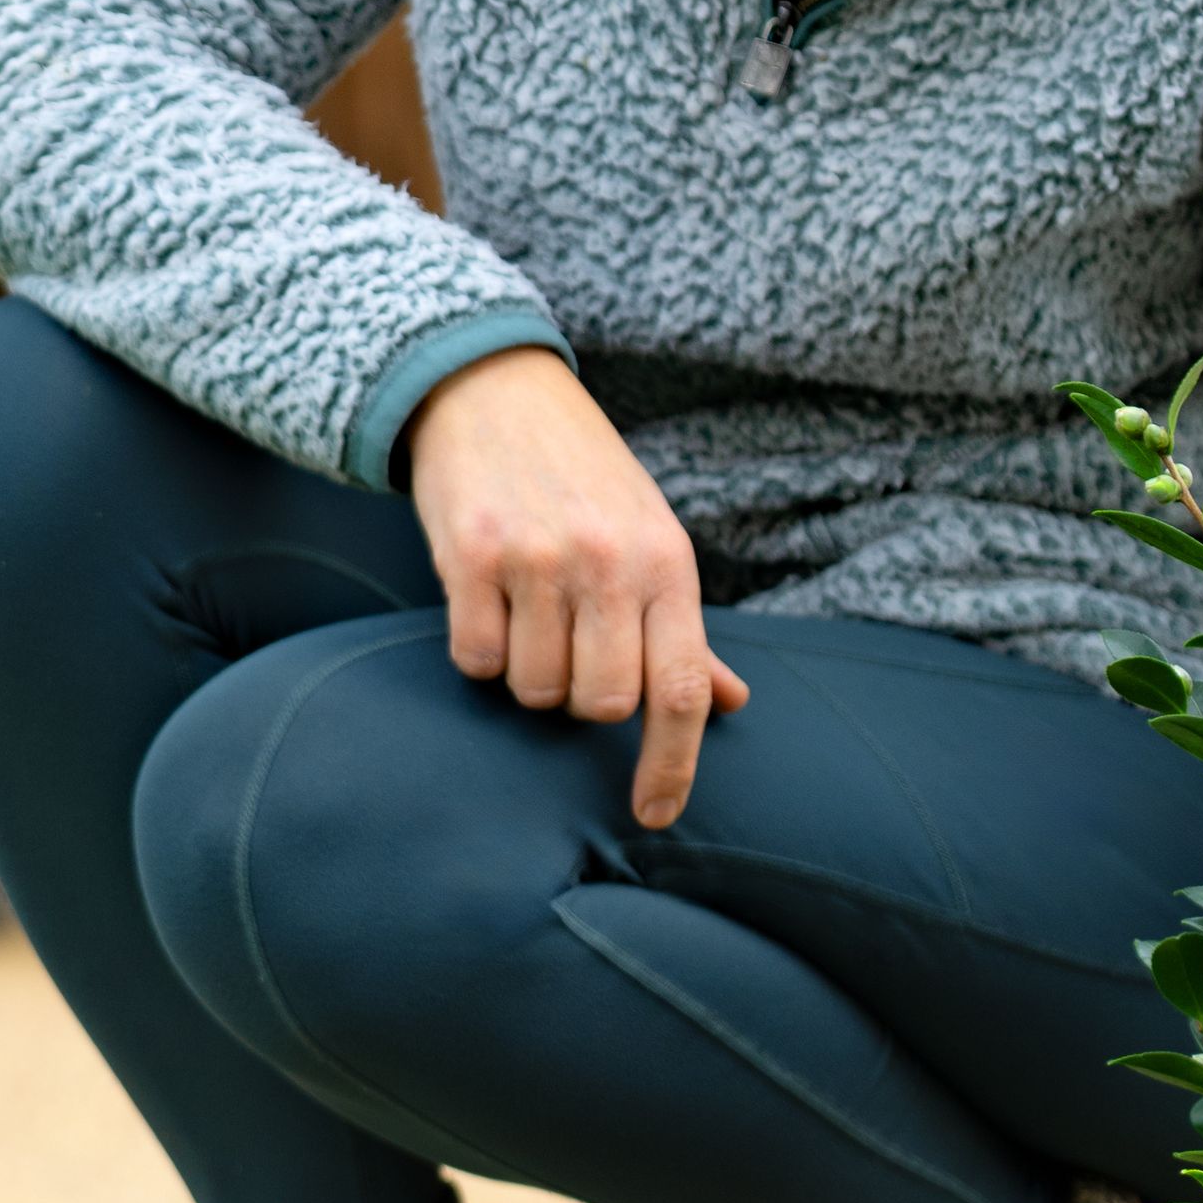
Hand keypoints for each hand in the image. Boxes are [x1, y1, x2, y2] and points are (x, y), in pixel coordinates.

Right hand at [404, 346, 745, 827]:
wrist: (491, 388)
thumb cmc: (581, 476)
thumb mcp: (650, 536)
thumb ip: (683, 627)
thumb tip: (732, 700)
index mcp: (667, 563)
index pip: (684, 689)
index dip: (674, 765)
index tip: (655, 813)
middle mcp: (609, 563)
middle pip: (604, 704)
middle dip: (582, 699)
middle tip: (569, 649)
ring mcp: (539, 559)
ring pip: (535, 689)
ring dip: (527, 672)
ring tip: (525, 611)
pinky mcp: (470, 556)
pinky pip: (475, 658)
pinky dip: (478, 649)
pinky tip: (485, 600)